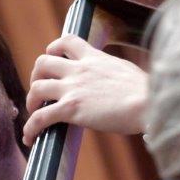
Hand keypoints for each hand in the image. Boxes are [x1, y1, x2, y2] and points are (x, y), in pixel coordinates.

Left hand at [22, 35, 147, 145]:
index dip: (53, 48)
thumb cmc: (147, 92)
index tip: (52, 57)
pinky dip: (30, 128)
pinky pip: (40, 117)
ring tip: (33, 113)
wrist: (149, 103)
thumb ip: (111, 71)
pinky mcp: (71, 108)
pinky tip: (30, 138)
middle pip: (43, 62)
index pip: (67, 41)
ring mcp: (73, 88)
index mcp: (94, 57)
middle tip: (39, 89)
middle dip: (36, 75)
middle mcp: (79, 69)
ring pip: (36, 88)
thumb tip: (114, 81)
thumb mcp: (126, 71)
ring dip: (30, 102)